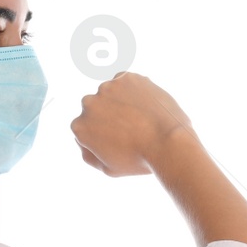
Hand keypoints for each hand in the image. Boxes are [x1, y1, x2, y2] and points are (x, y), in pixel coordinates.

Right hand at [70, 72, 195, 176]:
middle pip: (97, 108)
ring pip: (112, 94)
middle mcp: (88, 104)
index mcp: (79, 127)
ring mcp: (107, 88)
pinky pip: (128, 83)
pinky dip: (135, 91)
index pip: (88, 128)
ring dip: (122, 102)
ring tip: (142, 118)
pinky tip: (147, 106)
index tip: (122, 140)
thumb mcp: (109, 169)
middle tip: (132, 128)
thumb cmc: (140, 160)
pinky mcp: (126, 77)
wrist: (167, 142)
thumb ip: (89, 155)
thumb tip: (82, 141)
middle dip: (111, 116)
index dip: (106, 134)